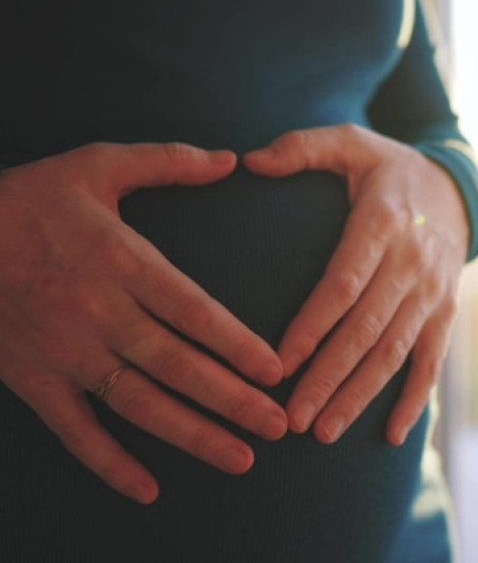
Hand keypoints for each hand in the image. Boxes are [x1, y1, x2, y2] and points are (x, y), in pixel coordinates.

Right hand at [0, 143, 286, 504]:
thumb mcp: (98, 165)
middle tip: (277, 425)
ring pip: (137, 404)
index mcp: (121, 262)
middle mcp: (99, 314)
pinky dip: (109, 463)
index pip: (191, 311)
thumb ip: (167, 163)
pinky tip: (147, 488)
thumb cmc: (28, 198)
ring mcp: (65, 353)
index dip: (236, 343)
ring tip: (240, 458)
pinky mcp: (34, 379)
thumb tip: (230, 160)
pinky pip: (74, 431)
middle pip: (176, 365)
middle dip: (231, 399)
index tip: (276, 370)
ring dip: (191, 434)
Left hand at [244, 124, 468, 445]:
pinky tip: (388, 435)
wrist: (455, 187)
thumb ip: (301, 147)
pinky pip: (431, 361)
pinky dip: (413, 399)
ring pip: (395, 352)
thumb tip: (247, 160)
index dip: (314, 325)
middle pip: (367, 329)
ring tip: (323, 433)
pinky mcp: (445, 311)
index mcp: (384, 221)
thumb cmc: (388, 168)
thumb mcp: (350, 142)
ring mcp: (433, 291)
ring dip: (360, 395)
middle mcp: (413, 262)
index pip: (344, 282)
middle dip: (329, 376)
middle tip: (292, 418)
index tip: (279, 363)